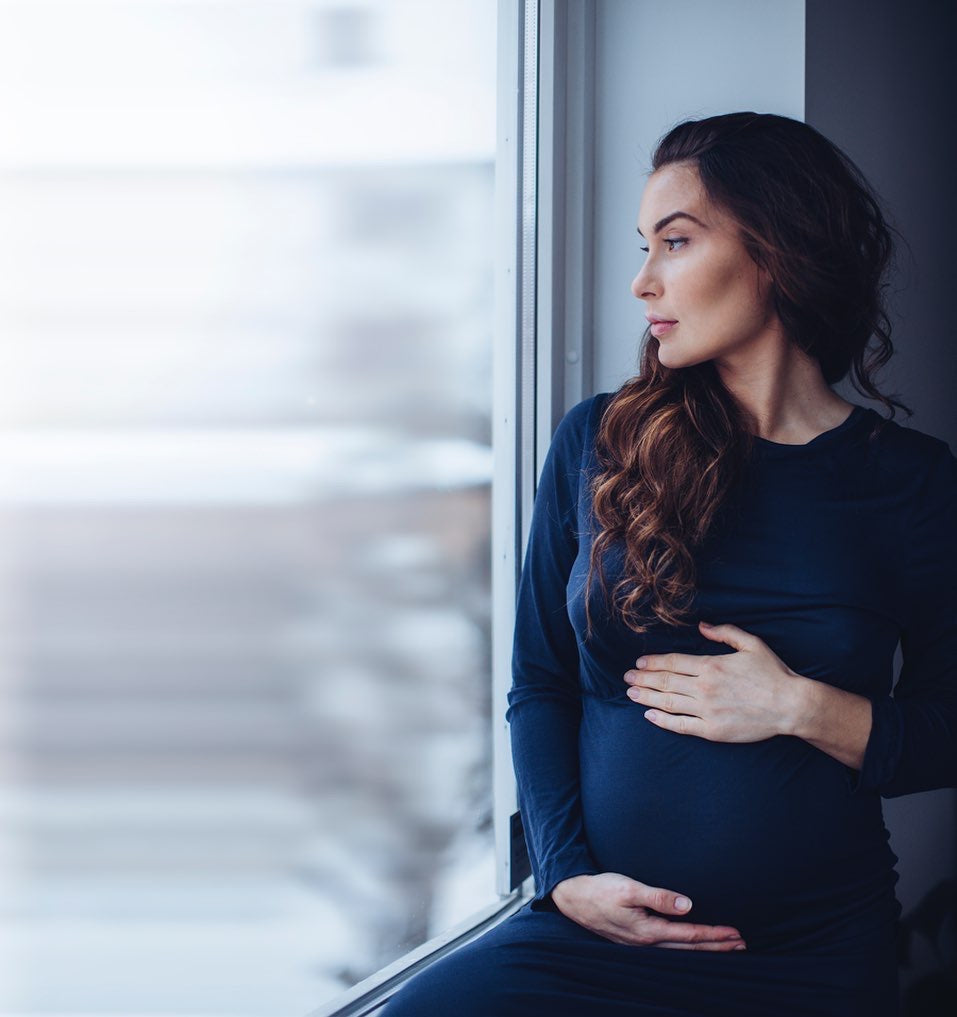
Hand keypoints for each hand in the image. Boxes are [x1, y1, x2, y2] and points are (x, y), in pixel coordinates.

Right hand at [550, 873, 746, 950]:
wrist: (573, 897)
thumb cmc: (601, 890)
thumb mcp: (629, 888)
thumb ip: (658, 897)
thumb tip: (688, 904)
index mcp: (648, 931)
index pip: (690, 936)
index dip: (714, 935)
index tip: (736, 934)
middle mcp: (647, 943)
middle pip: (689, 949)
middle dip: (717, 947)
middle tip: (742, 945)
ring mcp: (641, 945)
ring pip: (680, 951)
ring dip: (704, 949)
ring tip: (724, 947)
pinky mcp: (635, 940)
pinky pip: (669, 949)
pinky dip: (686, 947)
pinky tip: (690, 945)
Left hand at [623, 620, 803, 742]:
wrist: (791, 706)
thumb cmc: (773, 673)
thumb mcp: (751, 644)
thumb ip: (724, 632)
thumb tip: (701, 625)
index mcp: (711, 665)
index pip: (672, 662)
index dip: (652, 663)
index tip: (638, 664)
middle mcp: (704, 687)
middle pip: (665, 681)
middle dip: (642, 679)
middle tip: (626, 678)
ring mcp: (707, 710)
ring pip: (668, 702)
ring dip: (646, 697)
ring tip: (631, 693)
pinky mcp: (712, 730)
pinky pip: (681, 725)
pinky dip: (662, 720)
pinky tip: (649, 715)